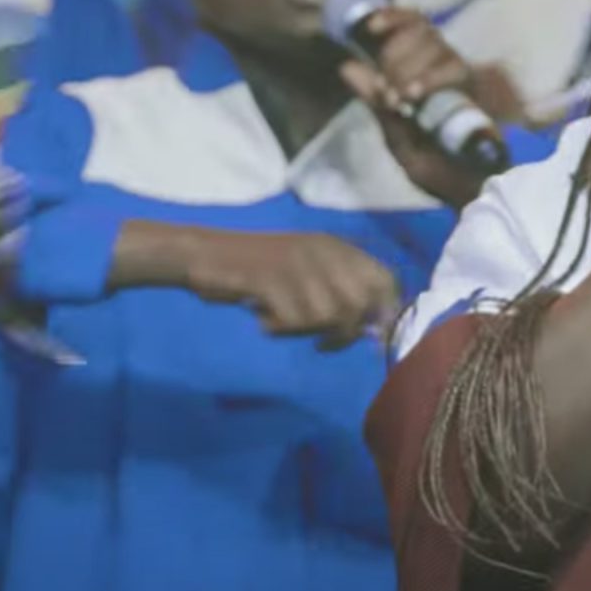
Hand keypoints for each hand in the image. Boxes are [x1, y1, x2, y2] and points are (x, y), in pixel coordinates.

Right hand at [181, 229, 399, 348]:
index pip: (384, 279)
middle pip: (357, 304)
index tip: (373, 337)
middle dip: (344, 333)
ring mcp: (296, 264)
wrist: (205, 254)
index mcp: (336, 246)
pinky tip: (263, 318)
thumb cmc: (258, 267)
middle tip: (323, 343)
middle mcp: (322, 252)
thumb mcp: (309, 268)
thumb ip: (343, 290)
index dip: (385, 311)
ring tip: (281, 322)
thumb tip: (375, 326)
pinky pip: (291, 319)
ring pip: (325, 315)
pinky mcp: (270, 278)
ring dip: (303, 329)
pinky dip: (278, 328)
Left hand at [336, 7, 486, 207]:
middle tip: (390, 90)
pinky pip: (454, 69)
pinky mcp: (484, 90)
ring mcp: (466, 79)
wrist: (476, 196)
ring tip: (402, 98)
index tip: (370, 27)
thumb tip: (346, 64)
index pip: (413, 25)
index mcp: (426, 76)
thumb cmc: (440, 173)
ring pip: (436, 45)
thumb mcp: (398, 140)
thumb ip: (376, 104)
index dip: (394, 16)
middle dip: (396, 55)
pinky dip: (429, 78)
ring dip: (409, 66)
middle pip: (423, 30)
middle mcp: (447, 70)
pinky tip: (414, 94)